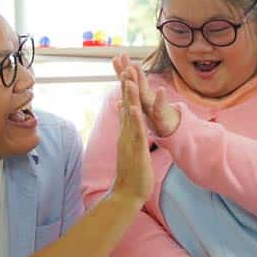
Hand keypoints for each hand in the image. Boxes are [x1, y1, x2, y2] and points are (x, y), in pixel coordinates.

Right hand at [111, 72, 153, 206]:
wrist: (127, 192)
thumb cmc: (131, 171)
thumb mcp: (128, 145)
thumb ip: (125, 128)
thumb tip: (121, 112)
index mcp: (126, 131)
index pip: (126, 104)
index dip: (125, 87)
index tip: (124, 68)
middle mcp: (126, 132)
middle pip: (125, 103)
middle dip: (125, 83)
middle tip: (122, 63)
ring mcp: (129, 140)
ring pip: (129, 114)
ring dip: (129, 96)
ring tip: (127, 79)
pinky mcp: (136, 149)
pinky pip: (136, 132)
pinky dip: (135, 119)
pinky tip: (134, 107)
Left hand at [112, 53, 179, 136]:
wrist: (173, 129)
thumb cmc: (157, 118)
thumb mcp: (143, 110)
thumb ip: (134, 100)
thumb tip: (124, 92)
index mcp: (140, 99)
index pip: (129, 84)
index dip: (121, 72)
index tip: (114, 58)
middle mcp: (147, 98)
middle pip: (137, 82)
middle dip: (130, 69)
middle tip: (124, 54)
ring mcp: (155, 104)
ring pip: (146, 91)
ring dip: (141, 79)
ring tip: (135, 66)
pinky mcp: (162, 114)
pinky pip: (161, 106)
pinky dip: (160, 98)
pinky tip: (161, 89)